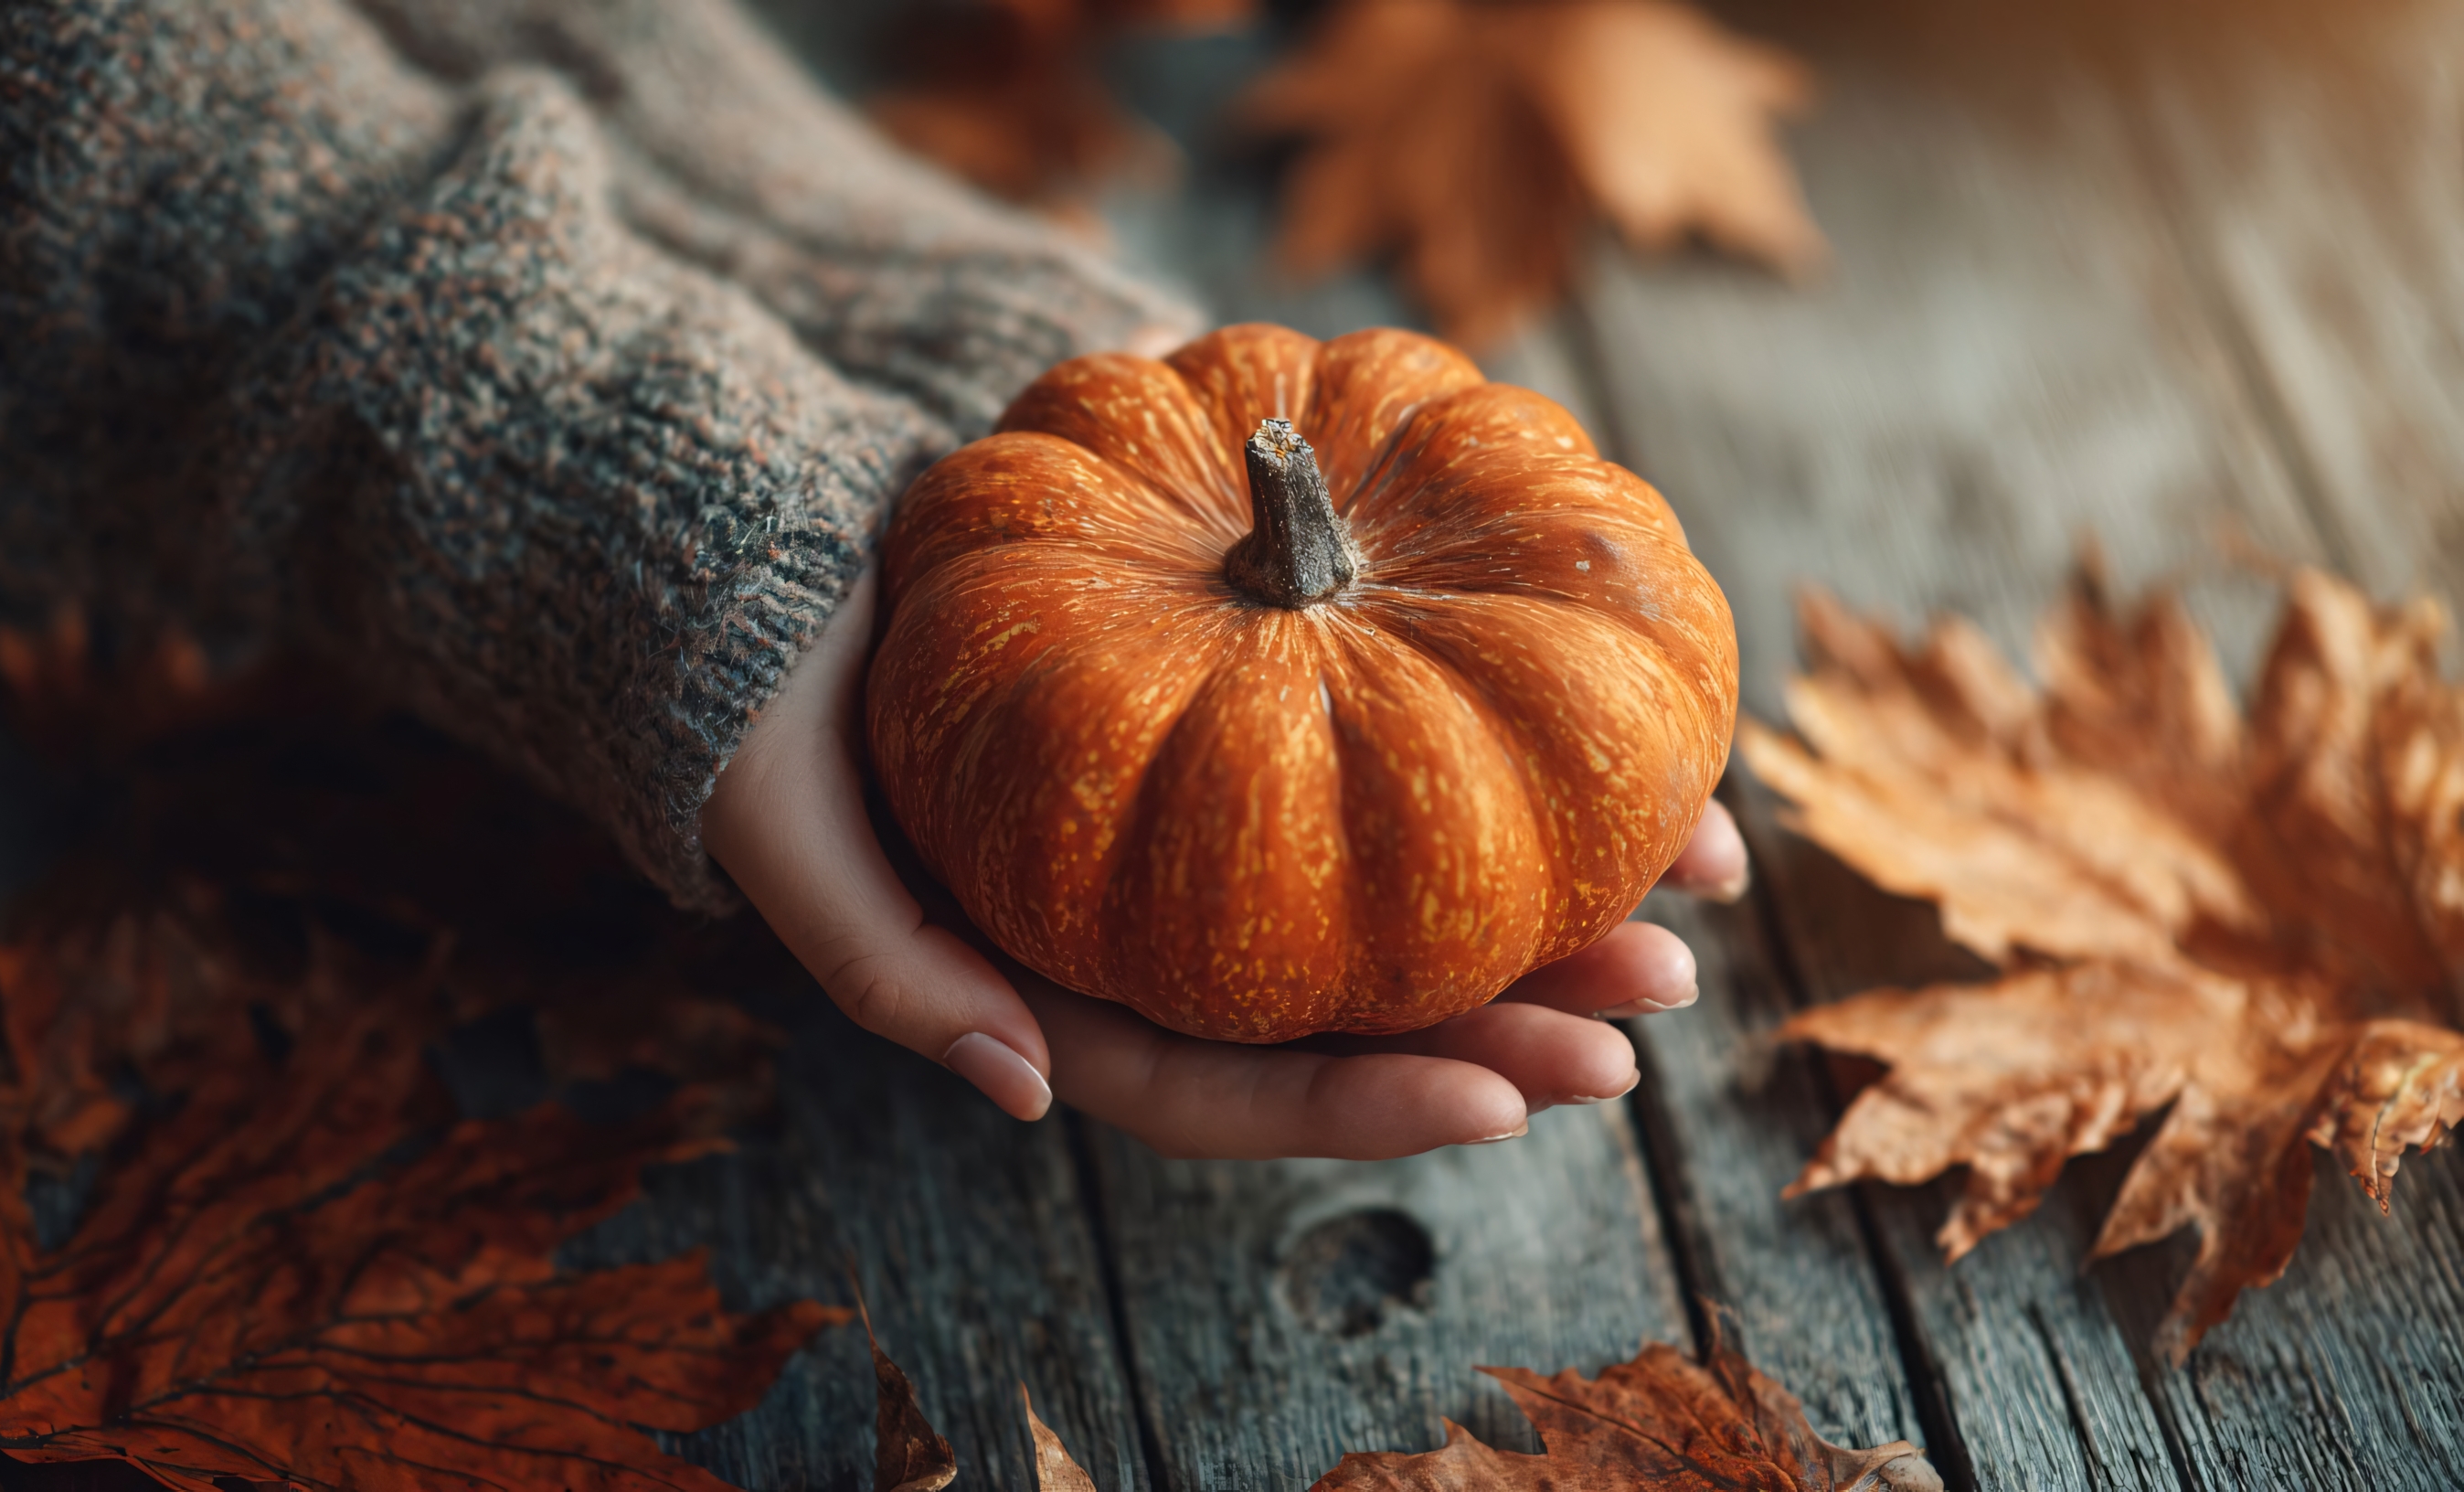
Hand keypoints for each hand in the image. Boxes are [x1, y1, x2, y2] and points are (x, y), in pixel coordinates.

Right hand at [703, 580, 1749, 1160]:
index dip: (1366, 1104)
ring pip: (1399, 887)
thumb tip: (1021, 1091)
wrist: (793, 534)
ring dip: (1547, 889)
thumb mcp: (787, 822)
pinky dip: (1499, 740)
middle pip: (1354, 1008)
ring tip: (1694, 872)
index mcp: (1070, 989)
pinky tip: (1616, 730)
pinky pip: (1393, 741)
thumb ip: (883, 962)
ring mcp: (1216, 818)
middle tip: (1655, 991)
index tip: (1507, 1096)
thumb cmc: (776, 695)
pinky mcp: (1256, 701)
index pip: (1230, 1088)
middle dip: (1511, 1014)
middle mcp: (1164, 929)